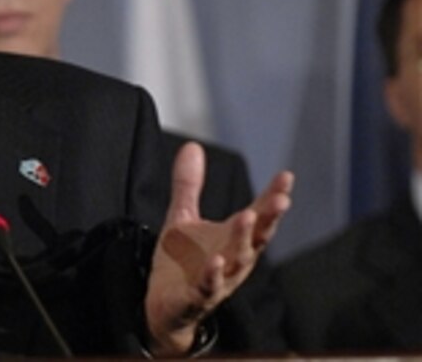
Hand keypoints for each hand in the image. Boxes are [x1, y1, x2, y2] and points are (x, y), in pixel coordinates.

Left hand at [144, 142, 292, 356]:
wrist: (164, 305)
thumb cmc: (183, 262)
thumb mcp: (183, 217)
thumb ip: (189, 184)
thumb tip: (193, 145)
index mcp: (234, 239)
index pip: (260, 215)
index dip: (273, 196)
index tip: (287, 176)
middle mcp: (234, 258)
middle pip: (257, 237)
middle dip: (270, 217)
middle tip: (281, 197)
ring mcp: (220, 279)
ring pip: (237, 260)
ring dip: (242, 240)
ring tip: (246, 216)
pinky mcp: (198, 296)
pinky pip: (208, 286)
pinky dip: (213, 275)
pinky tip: (215, 261)